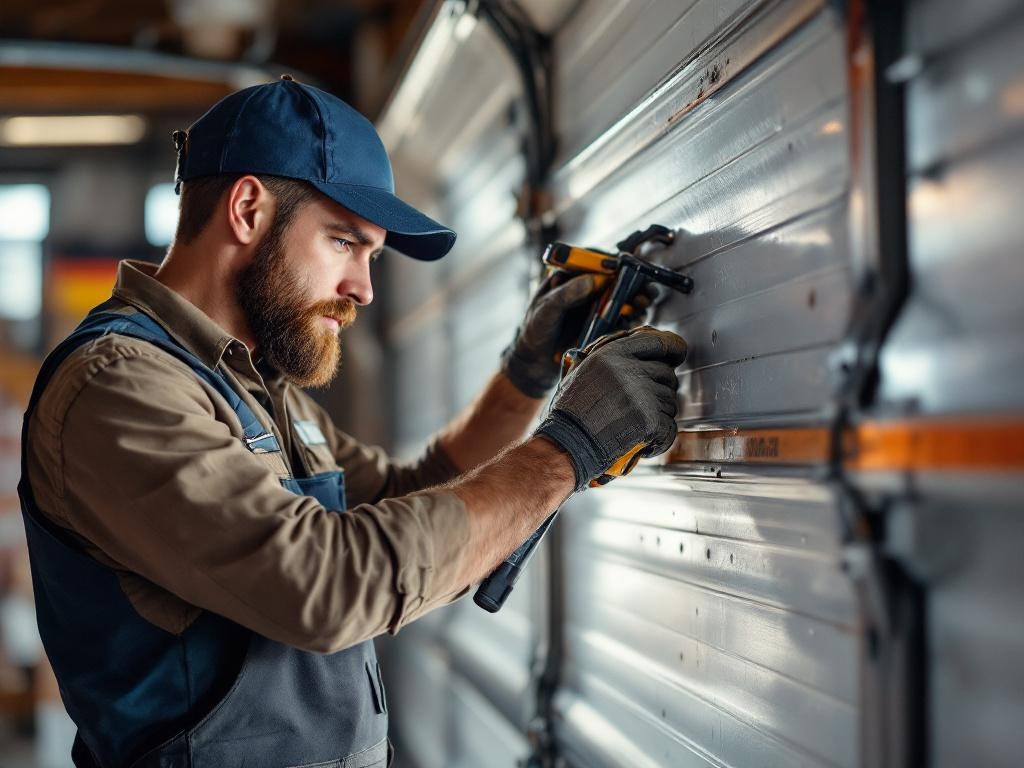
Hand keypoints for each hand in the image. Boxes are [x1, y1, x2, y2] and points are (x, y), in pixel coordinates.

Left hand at [501, 272, 656, 397]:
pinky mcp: (603, 325)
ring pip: (624, 298)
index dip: (615, 262)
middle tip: (644, 289)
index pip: (597, 261)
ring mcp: (597, 306)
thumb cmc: (534, 329)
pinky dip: (632, 318)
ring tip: (642, 304)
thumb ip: (565, 294)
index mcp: (571, 276)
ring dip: (637, 300)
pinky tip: (635, 320)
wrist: (534, 361)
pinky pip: (622, 319)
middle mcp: (587, 288)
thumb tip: (591, 280)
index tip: (628, 267)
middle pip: (617, 279)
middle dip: (634, 282)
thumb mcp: (545, 309)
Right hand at [535, 326, 686, 490]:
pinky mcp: (649, 420)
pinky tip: (643, 440)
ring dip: (659, 414)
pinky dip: (661, 437)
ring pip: (670, 401)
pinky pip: (670, 426)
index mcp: (611, 353)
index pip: (657, 340)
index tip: (677, 354)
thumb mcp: (582, 370)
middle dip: (660, 389)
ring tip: (633, 425)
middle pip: (667, 373)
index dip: (673, 347)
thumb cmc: (571, 413)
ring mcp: (641, 395)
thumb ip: (611, 355)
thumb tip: (642, 349)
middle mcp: (628, 370)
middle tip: (641, 406)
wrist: (568, 445)